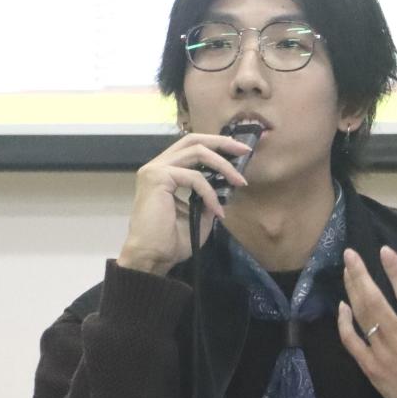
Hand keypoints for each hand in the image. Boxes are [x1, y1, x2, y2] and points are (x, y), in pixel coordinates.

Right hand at [117, 133, 251, 275]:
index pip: (191, 148)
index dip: (216, 146)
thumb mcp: (197, 216)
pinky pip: (195, 177)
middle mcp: (157, 166)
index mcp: (164, 172)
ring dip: (223, 166)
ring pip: (197, 152)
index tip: (239, 153)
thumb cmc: (169, 242)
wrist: (151, 257)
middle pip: (193, 140)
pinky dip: (210, 193)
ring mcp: (155, 170)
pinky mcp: (158, 178)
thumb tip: (225, 187)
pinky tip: (217, 210)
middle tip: (246, 150)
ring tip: (240, 182)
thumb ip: (207, 198)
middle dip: (222, 143)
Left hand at [337, 246, 396, 397]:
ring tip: (347, 270)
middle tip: (350, 254)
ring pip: (362, 317)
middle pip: (375, 301)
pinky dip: (344, 323)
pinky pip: (352, 342)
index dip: (396, 271)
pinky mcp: (371, 366)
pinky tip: (342, 306)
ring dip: (352, 291)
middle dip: (360, 275)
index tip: (384, 250)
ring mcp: (383, 353)